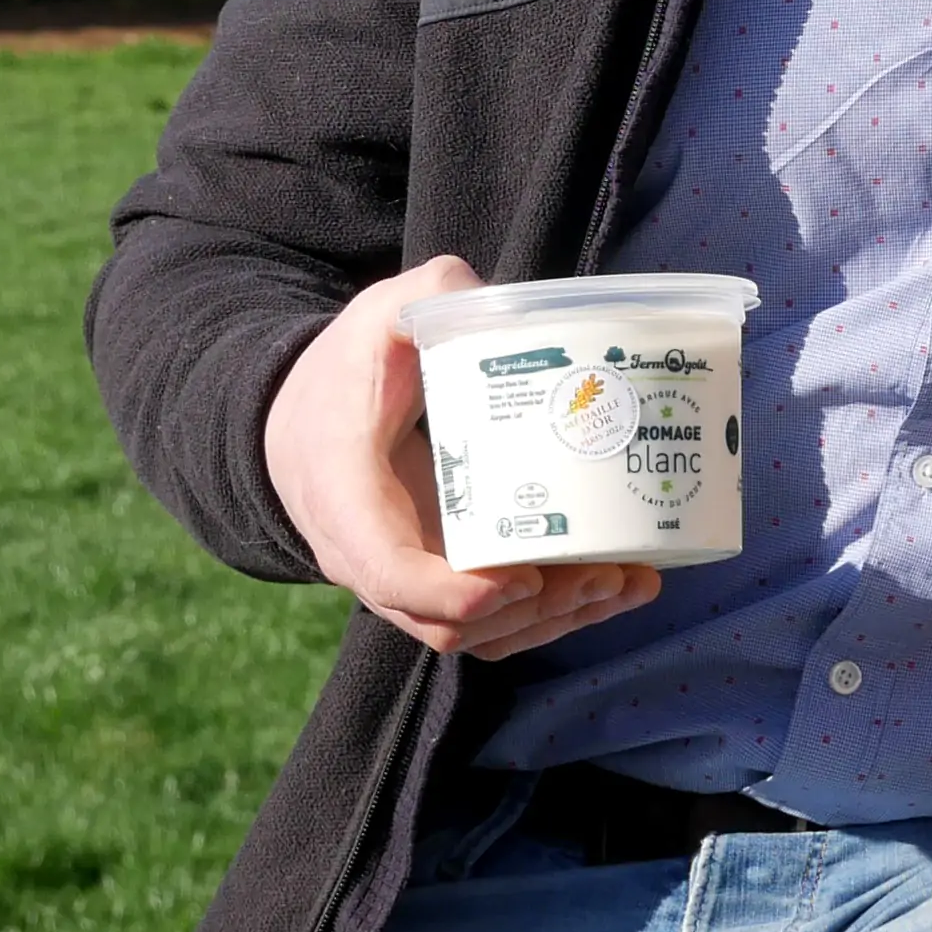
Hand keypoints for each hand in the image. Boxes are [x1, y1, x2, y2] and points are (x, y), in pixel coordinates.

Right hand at [262, 255, 661, 659]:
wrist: (302, 423)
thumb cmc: (344, 371)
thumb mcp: (376, 318)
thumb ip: (427, 298)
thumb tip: (494, 301)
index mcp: (344, 496)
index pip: (386, 570)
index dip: (449, 593)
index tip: (516, 581)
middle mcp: (371, 557)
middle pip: (447, 620)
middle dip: (532, 608)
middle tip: (607, 570)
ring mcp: (408, 578)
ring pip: (478, 633)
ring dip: (556, 619)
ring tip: (629, 580)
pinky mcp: (442, 582)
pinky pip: (493, 624)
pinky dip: (554, 618)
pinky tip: (618, 589)